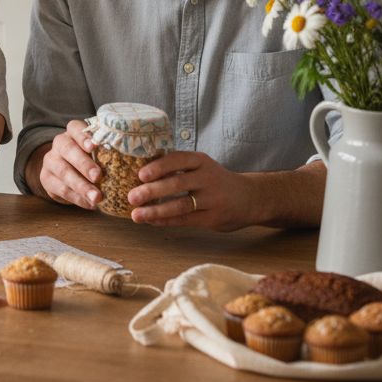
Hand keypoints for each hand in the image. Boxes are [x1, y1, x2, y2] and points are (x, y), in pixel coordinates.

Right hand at [32, 120, 101, 208]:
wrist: (62, 171)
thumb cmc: (90, 159)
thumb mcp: (97, 151)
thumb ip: (107, 152)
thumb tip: (133, 163)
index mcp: (73, 132)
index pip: (75, 128)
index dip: (83, 137)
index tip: (94, 146)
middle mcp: (59, 143)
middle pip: (68, 149)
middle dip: (84, 164)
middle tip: (98, 176)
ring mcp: (50, 160)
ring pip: (63, 171)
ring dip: (81, 186)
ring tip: (97, 198)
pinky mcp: (46, 178)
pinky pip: (60, 189)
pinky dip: (77, 198)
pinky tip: (90, 204)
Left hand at [126, 151, 254, 231]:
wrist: (250, 198)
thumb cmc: (215, 181)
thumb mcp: (202, 167)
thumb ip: (179, 168)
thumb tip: (141, 175)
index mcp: (202, 161)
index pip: (179, 159)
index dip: (159, 166)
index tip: (141, 174)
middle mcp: (208, 178)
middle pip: (177, 184)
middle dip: (152, 191)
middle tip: (131, 197)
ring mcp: (213, 199)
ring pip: (180, 205)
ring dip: (155, 211)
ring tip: (136, 215)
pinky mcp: (213, 218)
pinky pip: (186, 220)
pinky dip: (166, 221)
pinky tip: (152, 221)